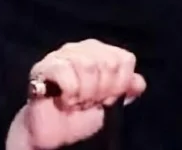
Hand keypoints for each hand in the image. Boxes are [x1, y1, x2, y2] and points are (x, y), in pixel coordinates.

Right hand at [5, 39, 145, 149]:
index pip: (124, 59)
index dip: (120, 84)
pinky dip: (70, 93)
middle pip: (108, 62)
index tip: (107, 99)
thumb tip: (138, 82)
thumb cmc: (81, 115)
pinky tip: (65, 100)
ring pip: (88, 65)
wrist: (53, 132)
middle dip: (102, 90)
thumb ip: (126, 88)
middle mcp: (80, 48)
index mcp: (100, 52)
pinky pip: (65, 73)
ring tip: (77, 102)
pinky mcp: (43, 67)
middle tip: (90, 102)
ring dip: (85, 93)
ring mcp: (60, 55)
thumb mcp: (111, 102)